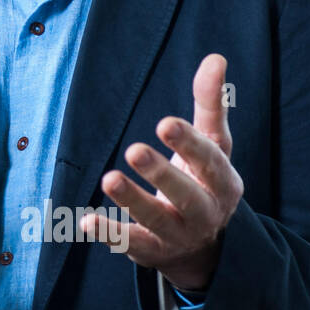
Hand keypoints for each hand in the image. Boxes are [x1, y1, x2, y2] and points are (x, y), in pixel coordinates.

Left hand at [80, 53, 242, 291]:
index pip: (210, 162)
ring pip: (156, 221)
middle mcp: (205, 213)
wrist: (206, 247)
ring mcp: (178, 236)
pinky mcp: (151, 252)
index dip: (190, 144)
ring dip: (132, 201)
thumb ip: (211, 104)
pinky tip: (85, 221)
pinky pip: (129, 245)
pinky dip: (109, 234)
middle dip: (162, 174)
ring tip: (108, 179)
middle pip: (186, 195)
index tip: (166, 123)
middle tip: (134, 150)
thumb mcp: (213, 144)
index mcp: (223, 182)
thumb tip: (215, 58)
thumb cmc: (204, 180)